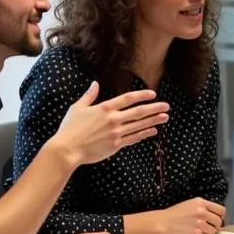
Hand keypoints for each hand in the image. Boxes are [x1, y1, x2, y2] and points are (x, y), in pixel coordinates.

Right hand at [54, 82, 169, 166]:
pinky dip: (144, 134)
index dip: (142, 95)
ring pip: (139, 125)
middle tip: (166, 106)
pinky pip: (133, 138)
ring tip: (165, 117)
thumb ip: (89, 96)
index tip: (152, 94)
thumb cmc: (70, 128)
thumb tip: (95, 84)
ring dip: (153, 121)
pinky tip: (153, 131)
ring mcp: (116, 133)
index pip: (128, 99)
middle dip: (154, 108)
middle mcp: (113, 119)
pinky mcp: (115, 145)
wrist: (67, 149)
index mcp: (105, 108)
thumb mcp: (77, 108)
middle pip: (138, 112)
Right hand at [159, 197, 225, 233]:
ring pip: (214, 231)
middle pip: (219, 221)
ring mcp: (199, 223)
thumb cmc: (175, 213)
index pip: (221, 210)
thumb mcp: (191, 203)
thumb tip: (216, 215)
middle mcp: (202, 212)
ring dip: (210, 232)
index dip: (220, 215)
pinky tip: (196, 233)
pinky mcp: (196, 233)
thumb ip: (204, 207)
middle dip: (215, 225)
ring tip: (201, 230)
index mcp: (201, 202)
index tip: (216, 218)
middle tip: (209, 226)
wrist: (163, 222)